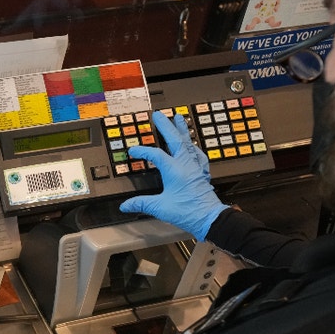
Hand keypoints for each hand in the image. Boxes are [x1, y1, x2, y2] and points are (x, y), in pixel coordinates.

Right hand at [119, 110, 226, 240]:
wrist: (208, 218)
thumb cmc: (188, 212)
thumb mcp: (160, 208)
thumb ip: (141, 204)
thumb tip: (126, 205)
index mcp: (174, 169)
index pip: (155, 154)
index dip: (143, 151)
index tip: (134, 151)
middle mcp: (186, 164)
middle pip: (175, 139)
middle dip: (165, 126)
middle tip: (159, 115)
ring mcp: (195, 167)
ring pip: (188, 142)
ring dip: (181, 130)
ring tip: (178, 118)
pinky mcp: (201, 172)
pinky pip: (197, 154)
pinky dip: (193, 146)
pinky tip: (192, 145)